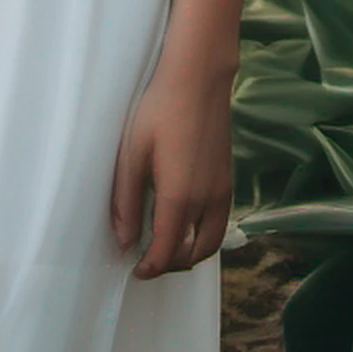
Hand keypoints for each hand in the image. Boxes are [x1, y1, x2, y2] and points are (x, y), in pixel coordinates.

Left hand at [110, 57, 233, 277]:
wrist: (198, 80)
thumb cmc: (158, 112)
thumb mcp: (131, 155)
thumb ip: (126, 202)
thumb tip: (124, 241)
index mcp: (180, 197)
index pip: (167, 250)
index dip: (151, 267)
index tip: (135, 270)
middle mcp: (208, 200)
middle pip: (193, 253)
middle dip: (171, 265)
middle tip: (148, 263)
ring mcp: (223, 190)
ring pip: (212, 240)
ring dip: (191, 254)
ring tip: (167, 250)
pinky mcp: (228, 178)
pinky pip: (220, 222)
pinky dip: (205, 236)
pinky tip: (186, 224)